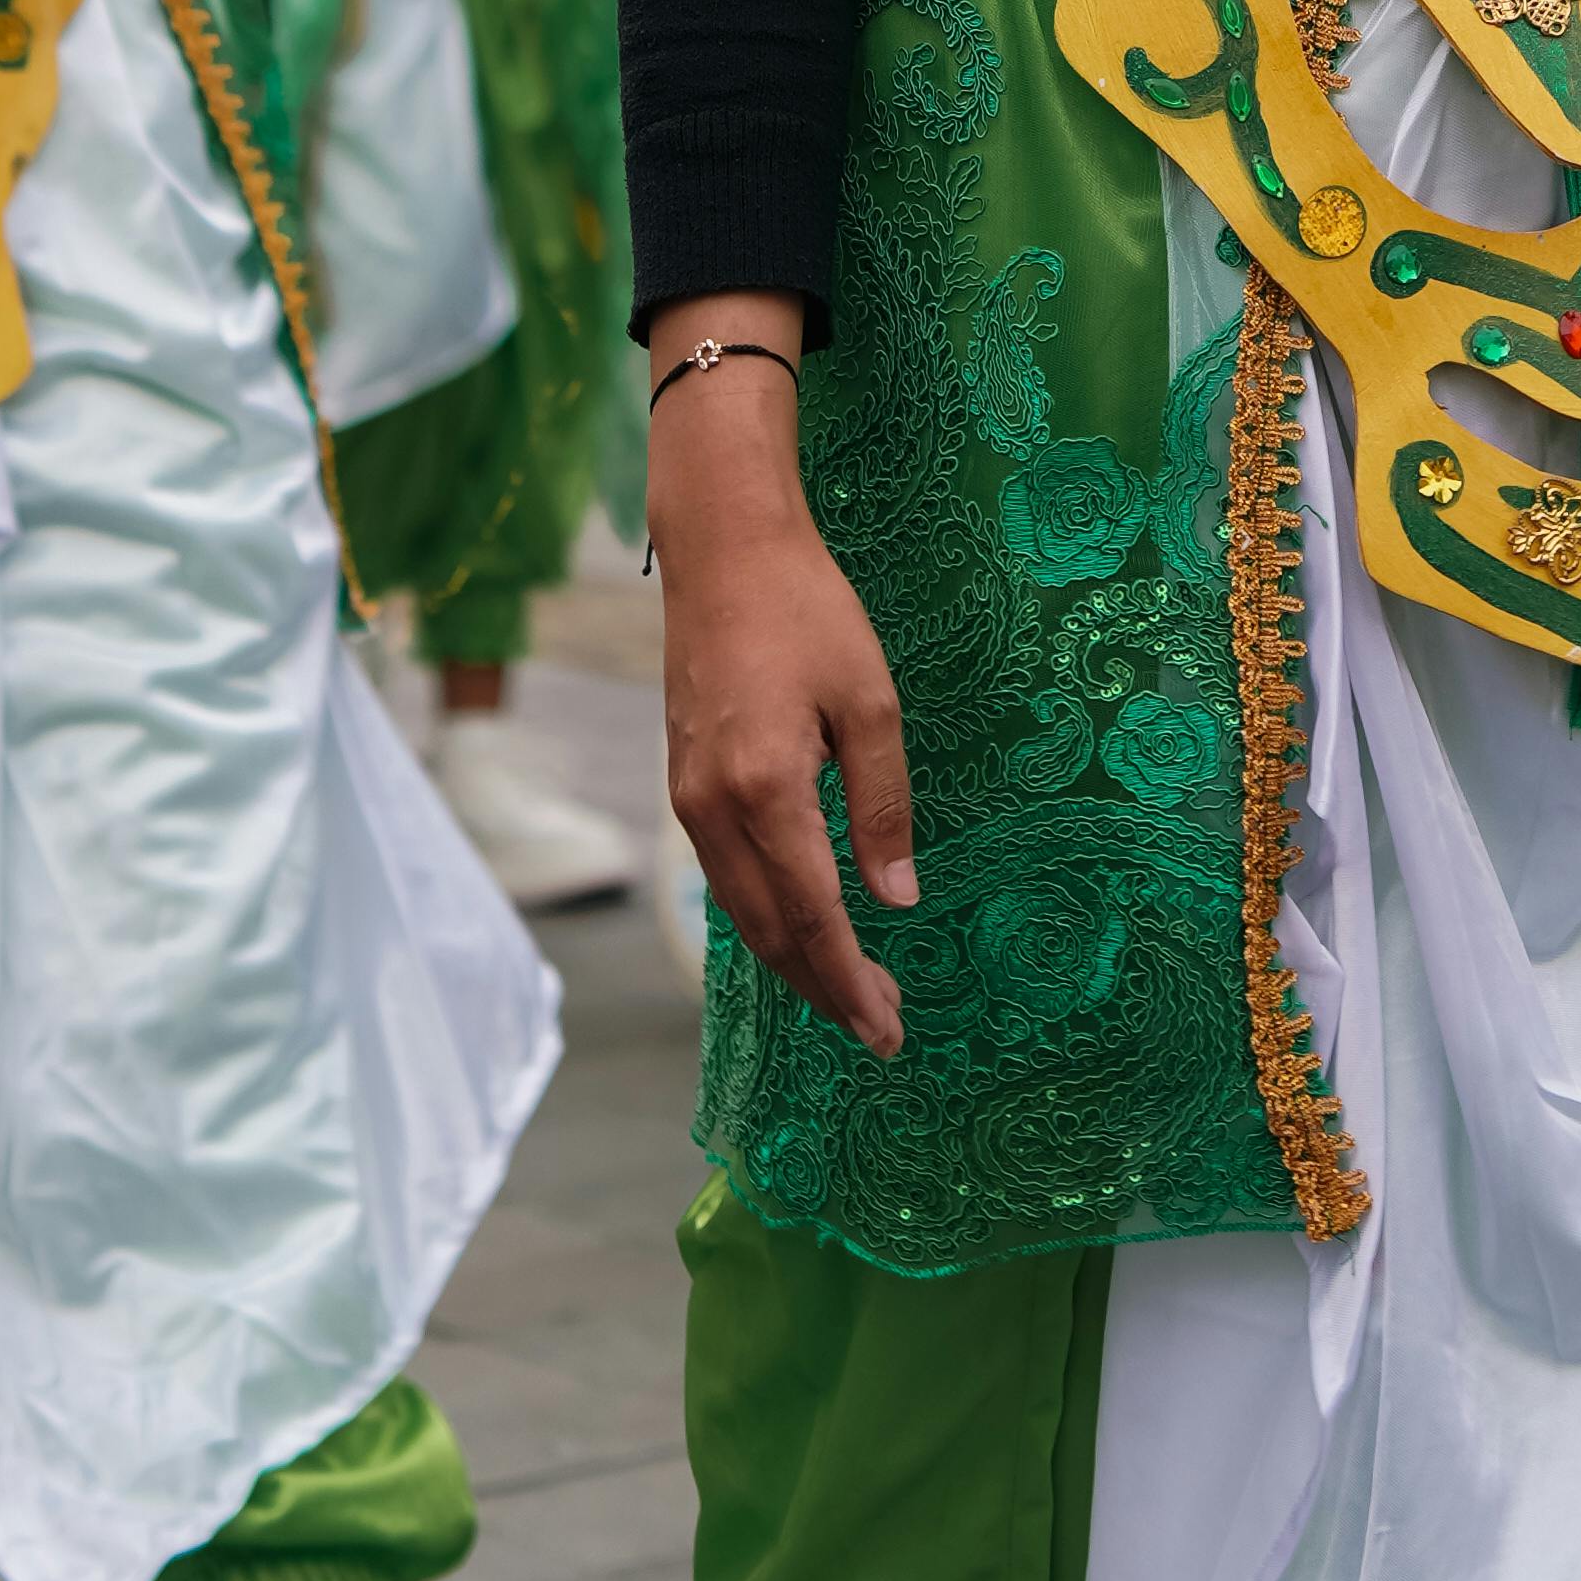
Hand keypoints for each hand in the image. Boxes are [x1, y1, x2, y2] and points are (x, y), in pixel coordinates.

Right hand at [647, 309, 914, 1052]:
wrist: (722, 549)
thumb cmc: (807, 610)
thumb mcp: (869, 701)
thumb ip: (883, 805)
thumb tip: (898, 898)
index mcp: (767, 790)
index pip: (814, 918)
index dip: (850, 984)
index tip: (888, 1031)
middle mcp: (714, 809)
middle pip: (770, 932)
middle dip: (824, 988)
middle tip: (881, 1024)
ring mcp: (688, 800)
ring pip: (740, 912)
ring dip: (794, 960)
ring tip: (849, 990)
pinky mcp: (682, 785)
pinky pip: (724, 877)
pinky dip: (764, 917)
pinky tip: (801, 926)